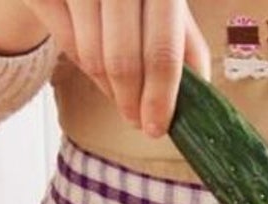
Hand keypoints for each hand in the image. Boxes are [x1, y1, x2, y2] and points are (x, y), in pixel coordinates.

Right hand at [22, 0, 209, 135]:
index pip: (164, 52)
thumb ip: (187, 47)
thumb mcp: (167, 7)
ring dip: (108, 88)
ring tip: (119, 91)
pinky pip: (67, 43)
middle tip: (136, 121)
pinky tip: (96, 63)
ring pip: (92, 58)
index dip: (160, 99)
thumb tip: (200, 99)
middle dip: (130, 103)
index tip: (156, 128)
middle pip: (123, 63)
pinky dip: (83, 63)